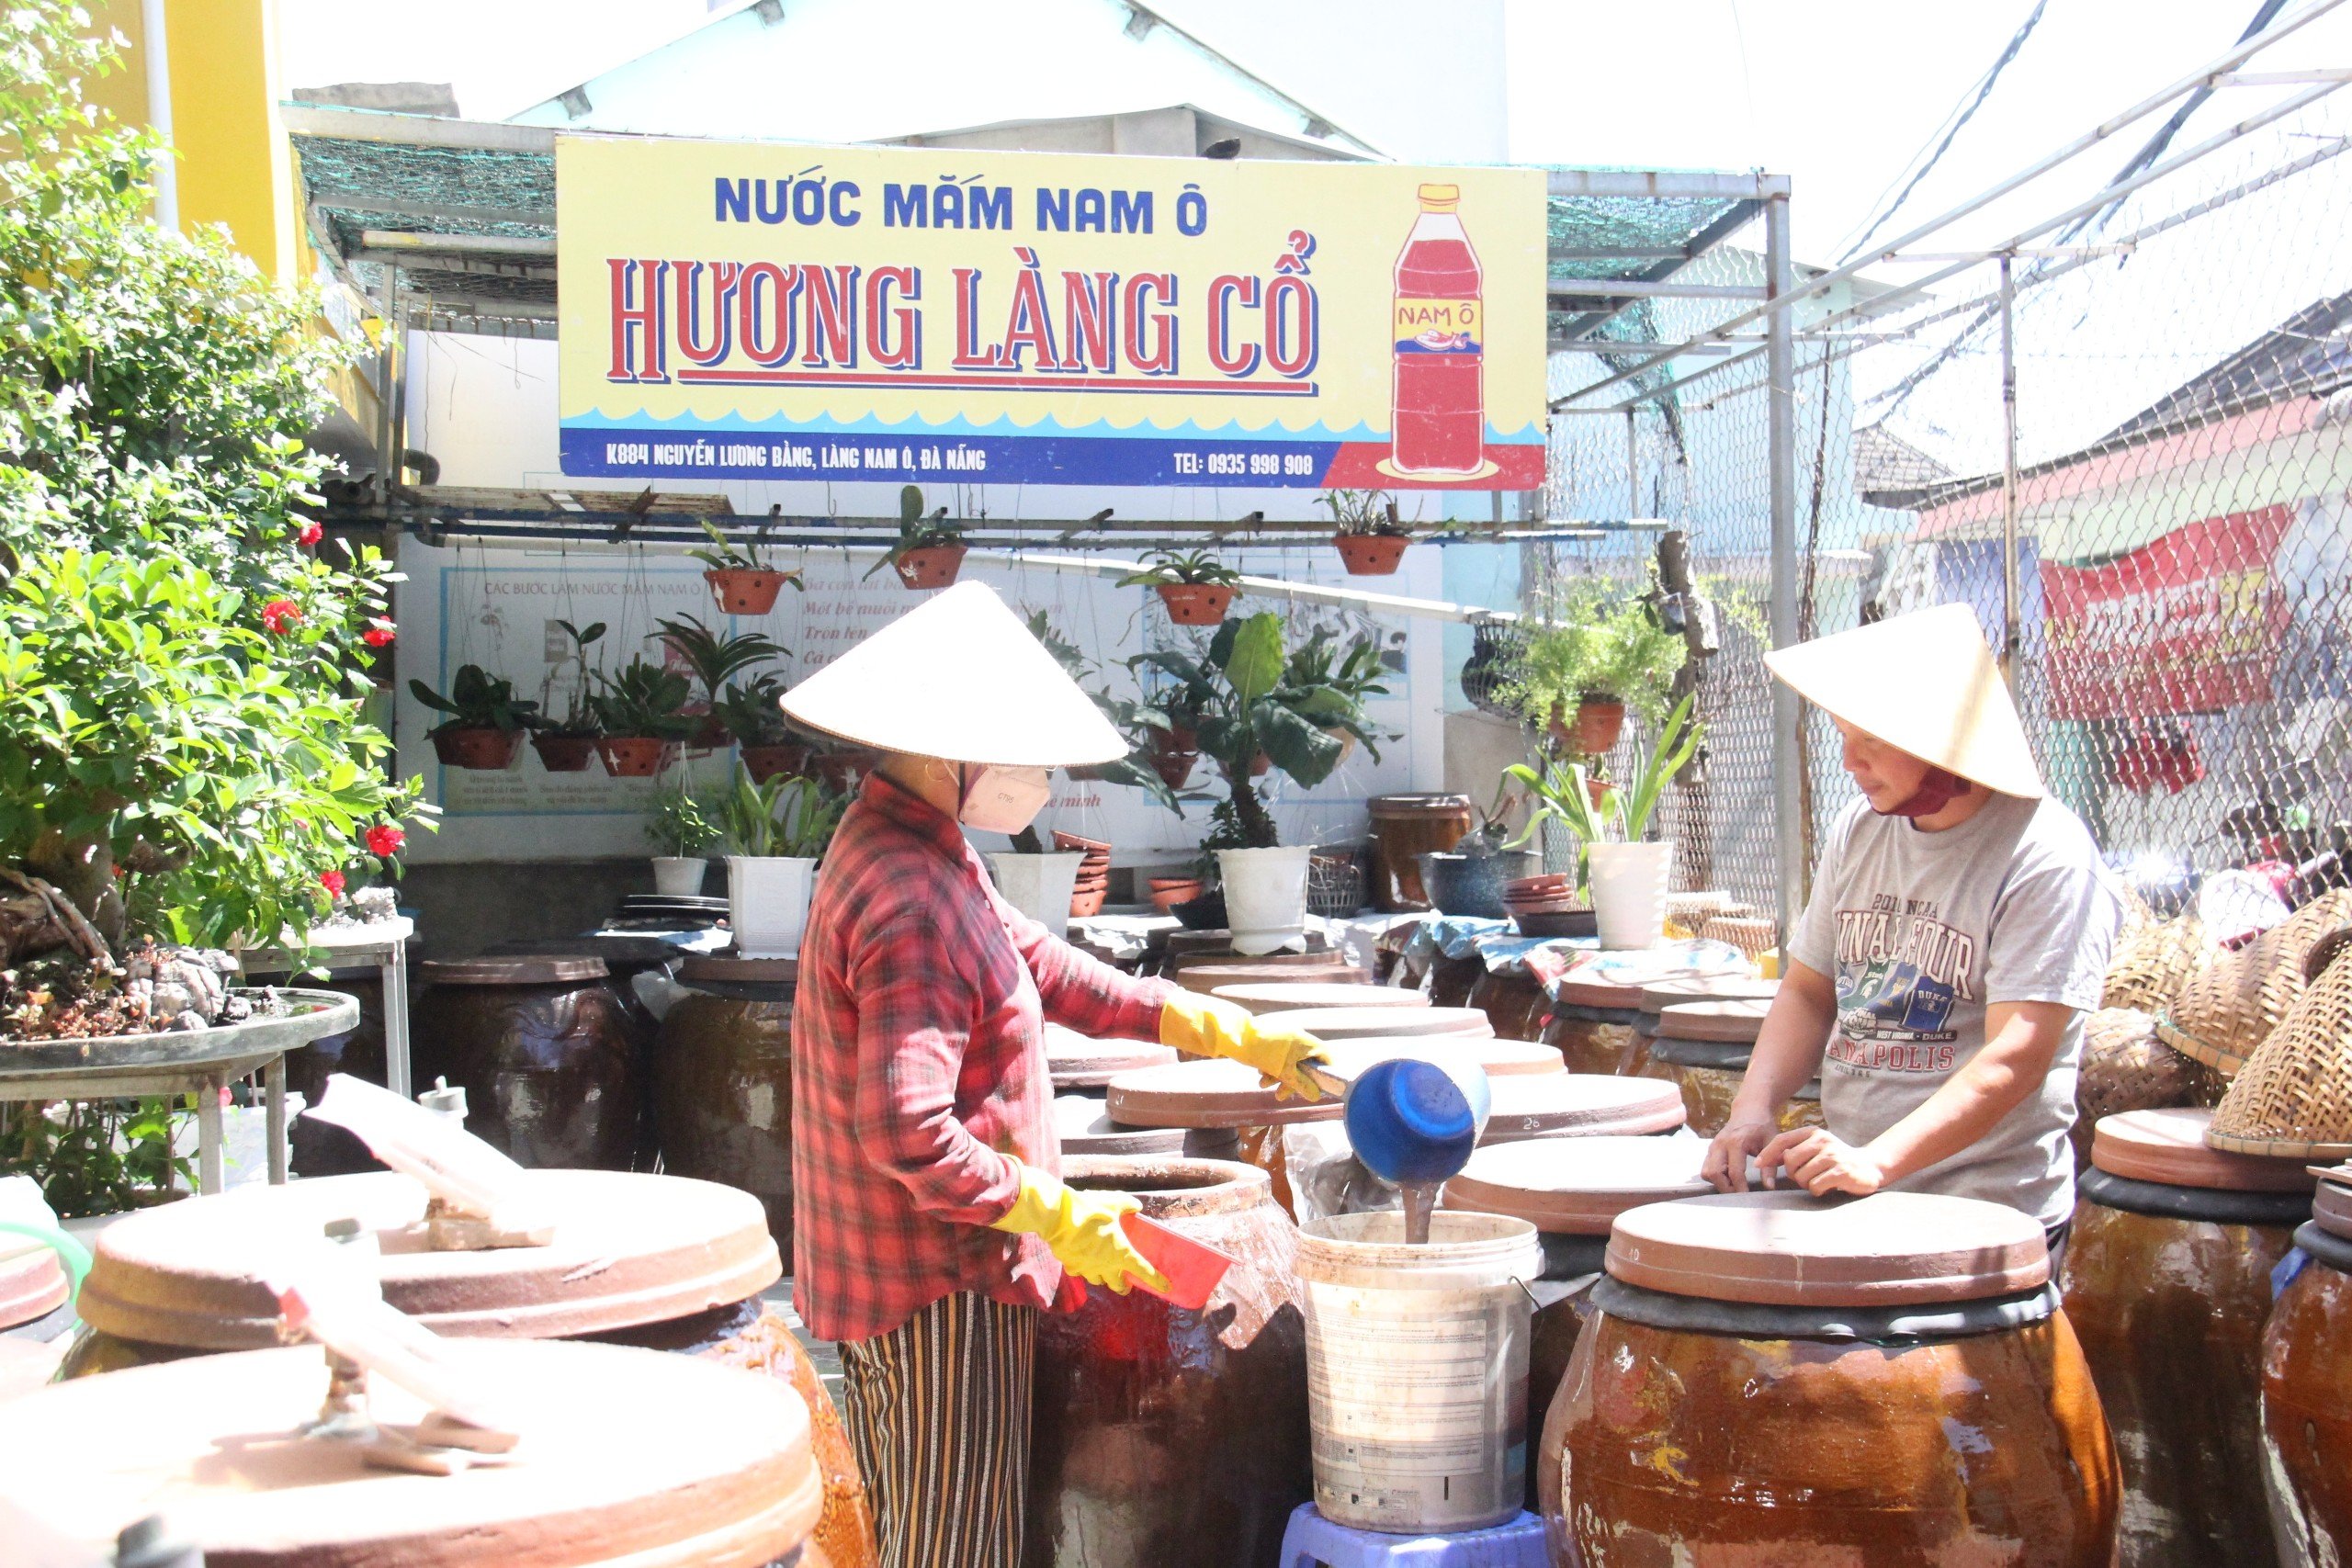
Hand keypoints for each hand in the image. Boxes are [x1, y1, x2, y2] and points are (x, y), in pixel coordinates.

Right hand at [989, 1163, 1168, 1294]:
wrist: (1058, 1217)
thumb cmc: (1090, 1210)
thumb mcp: (1114, 1202)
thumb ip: (1128, 1205)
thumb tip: (1136, 1206)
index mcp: (1121, 1253)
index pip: (1144, 1271)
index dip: (1157, 1280)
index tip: (1166, 1287)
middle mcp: (1106, 1265)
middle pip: (1118, 1285)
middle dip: (1124, 1285)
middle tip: (1126, 1283)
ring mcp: (1087, 1268)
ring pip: (1098, 1281)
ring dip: (1103, 1278)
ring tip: (1104, 1270)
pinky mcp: (1071, 1265)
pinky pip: (1080, 1272)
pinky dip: (1083, 1269)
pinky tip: (1082, 1261)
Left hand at [1159, 993, 1331, 1101]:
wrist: (1236, 1036)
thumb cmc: (1263, 1053)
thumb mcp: (1284, 1072)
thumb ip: (1301, 1085)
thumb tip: (1316, 1096)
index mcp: (1306, 1042)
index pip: (1326, 1058)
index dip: (1325, 1074)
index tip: (1318, 1089)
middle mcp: (1299, 1038)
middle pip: (1305, 1064)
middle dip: (1293, 1081)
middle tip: (1282, 1095)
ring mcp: (1286, 1037)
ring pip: (1290, 1062)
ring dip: (1279, 1077)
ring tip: (1264, 1085)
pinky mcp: (1273, 1040)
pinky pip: (1280, 1056)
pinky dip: (1273, 1067)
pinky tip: (1261, 1075)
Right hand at [1701, 1116, 1777, 1192]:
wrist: (1750, 1109)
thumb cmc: (1763, 1126)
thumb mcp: (1771, 1143)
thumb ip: (1770, 1166)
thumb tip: (1769, 1187)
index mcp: (1736, 1142)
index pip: (1734, 1171)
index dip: (1740, 1187)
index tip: (1748, 1197)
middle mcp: (1720, 1144)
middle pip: (1714, 1173)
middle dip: (1725, 1188)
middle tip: (1740, 1194)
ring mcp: (1713, 1146)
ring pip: (1706, 1172)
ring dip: (1718, 1182)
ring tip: (1734, 1185)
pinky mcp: (1710, 1149)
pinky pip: (1706, 1167)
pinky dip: (1715, 1176)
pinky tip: (1729, 1177)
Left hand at [1755, 1127, 1890, 1196]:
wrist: (1869, 1167)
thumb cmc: (1835, 1160)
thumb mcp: (1815, 1149)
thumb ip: (1794, 1151)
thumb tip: (1764, 1159)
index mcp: (1814, 1133)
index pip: (1782, 1140)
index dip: (1767, 1153)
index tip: (1757, 1165)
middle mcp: (1823, 1141)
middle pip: (1789, 1161)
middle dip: (1792, 1174)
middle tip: (1805, 1177)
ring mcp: (1833, 1155)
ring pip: (1801, 1176)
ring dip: (1807, 1184)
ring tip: (1820, 1180)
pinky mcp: (1841, 1171)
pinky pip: (1815, 1186)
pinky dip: (1818, 1191)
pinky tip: (1828, 1186)